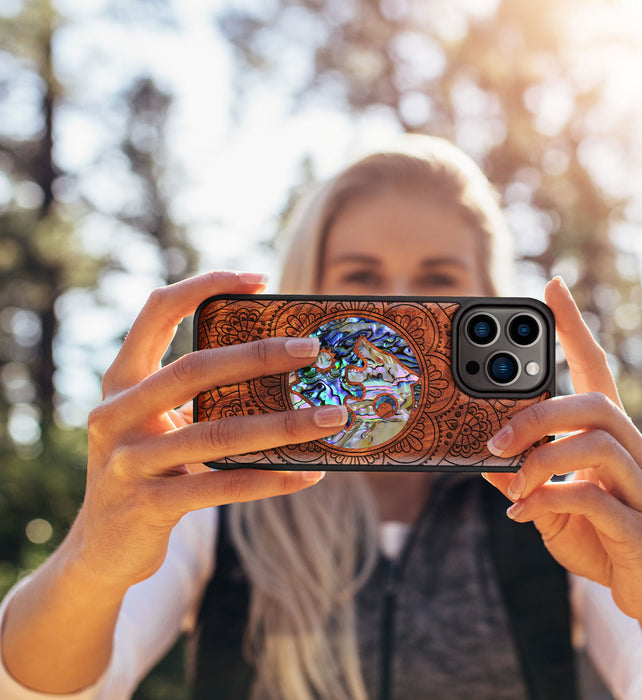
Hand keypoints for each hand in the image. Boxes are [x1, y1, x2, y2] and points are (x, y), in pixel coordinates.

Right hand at [73, 271, 346, 589]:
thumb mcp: (158, 424)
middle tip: (312, 350)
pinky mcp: (148, 505)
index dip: (204, 286)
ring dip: (284, 424)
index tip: (259, 279)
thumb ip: (197, 398)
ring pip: (217, 433)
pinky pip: (221, 486)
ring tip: (333, 418)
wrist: (102, 547)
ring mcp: (128, 461)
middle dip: (259, 356)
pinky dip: (270, 479)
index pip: (157, 312)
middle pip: (194, 369)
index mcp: (122, 381)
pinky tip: (309, 474)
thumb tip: (283, 374)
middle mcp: (116, 413)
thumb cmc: (147, 470)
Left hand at [483, 276, 641, 623]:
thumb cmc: (595, 532)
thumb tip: (485, 460)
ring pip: (597, 444)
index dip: (574, 327)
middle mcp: (633, 450)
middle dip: (538, 415)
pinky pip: (594, 498)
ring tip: (512, 481)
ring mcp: (641, 486)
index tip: (552, 288)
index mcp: (609, 434)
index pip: (595, 368)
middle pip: (593, 403)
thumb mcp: (548, 499)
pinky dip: (550, 499)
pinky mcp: (639, 525)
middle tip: (496, 440)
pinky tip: (525, 513)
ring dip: (542, 459)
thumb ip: (522, 476)